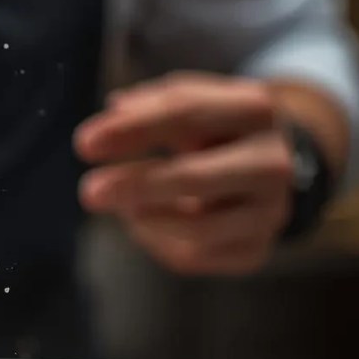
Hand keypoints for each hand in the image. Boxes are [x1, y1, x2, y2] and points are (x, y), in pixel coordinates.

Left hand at [75, 73, 294, 275]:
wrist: (267, 166)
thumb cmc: (211, 128)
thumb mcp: (188, 102)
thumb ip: (149, 104)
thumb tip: (114, 110)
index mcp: (255, 109)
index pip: (187, 113)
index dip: (132, 128)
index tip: (84, 144)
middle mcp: (274, 162)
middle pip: (195, 177)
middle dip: (136, 185)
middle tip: (88, 192)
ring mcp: (270, 211)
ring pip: (196, 228)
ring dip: (145, 218)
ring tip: (121, 205)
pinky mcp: (255, 250)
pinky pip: (193, 255)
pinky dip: (157, 240)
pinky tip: (146, 220)